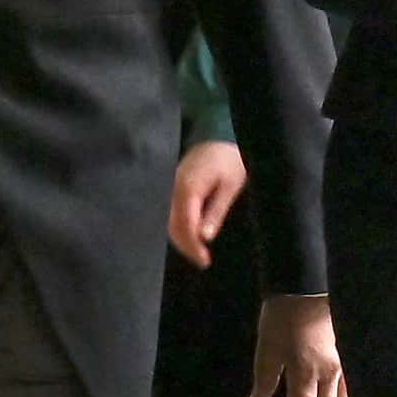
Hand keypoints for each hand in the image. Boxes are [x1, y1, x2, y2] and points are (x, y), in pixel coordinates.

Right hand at [169, 140, 248, 267]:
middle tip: (202, 260)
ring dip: (180, 237)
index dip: (192, 246)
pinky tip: (188, 235)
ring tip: (196, 252)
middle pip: (171, 225)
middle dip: (185, 245)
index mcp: (188, 187)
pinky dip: (176, 225)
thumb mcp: (230, 187)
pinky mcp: (170, 185)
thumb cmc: (230, 160)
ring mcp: (169, 185)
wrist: (219, 135)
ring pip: (166, 219)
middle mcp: (173, 187)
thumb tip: (204, 237)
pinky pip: (168, 210)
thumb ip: (215, 211)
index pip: (184, 225)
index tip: (204, 260)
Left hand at [250, 293, 344, 396]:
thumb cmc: (283, 314)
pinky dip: (336, 396)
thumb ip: (264, 376)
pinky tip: (329, 393)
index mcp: (307, 374)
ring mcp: (342, 362)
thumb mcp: (266, 346)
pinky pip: (346, 383)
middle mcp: (329, 373)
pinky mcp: (346, 351)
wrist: (308, 283)